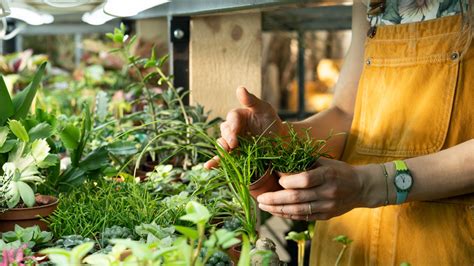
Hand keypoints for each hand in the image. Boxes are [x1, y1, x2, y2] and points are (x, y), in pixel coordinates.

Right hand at [204, 86, 283, 168]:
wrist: (280, 140)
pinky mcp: (235, 155)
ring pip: (222, 144)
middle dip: (228, 137)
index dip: (233, 125)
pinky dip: (215, 162)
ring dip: (221, 148)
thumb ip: (251, 100)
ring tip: (223, 153)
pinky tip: (208, 166)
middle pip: (225, 131)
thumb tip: (240, 88)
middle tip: (233, 144)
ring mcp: (233, 143)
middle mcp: (232, 129)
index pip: (232, 118)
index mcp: (237, 116)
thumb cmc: (271, 121)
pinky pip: (223, 158)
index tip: (236, 131)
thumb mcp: (264, 108)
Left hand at [257, 158, 382, 220]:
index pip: (305, 180)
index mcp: (328, 175)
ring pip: (299, 211)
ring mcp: (328, 206)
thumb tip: (279, 168)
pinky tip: (277, 211)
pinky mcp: (326, 216)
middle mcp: (328, 192)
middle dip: (275, 199)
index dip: (289, 182)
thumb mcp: (325, 162)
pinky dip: (289, 215)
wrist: (361, 187)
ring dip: (278, 210)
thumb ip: (304, 164)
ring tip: (264, 207)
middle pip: (298, 198)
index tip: (277, 180)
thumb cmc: (339, 171)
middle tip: (260, 199)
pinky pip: (304, 217)